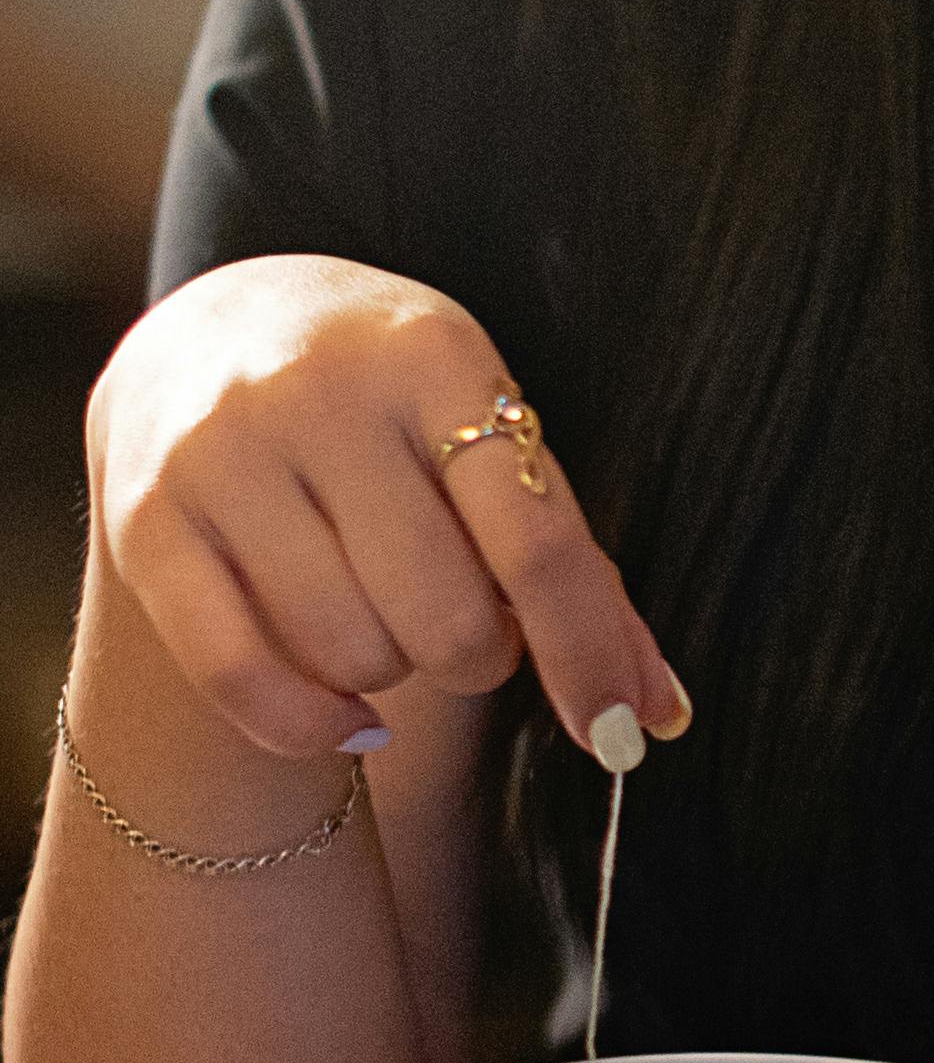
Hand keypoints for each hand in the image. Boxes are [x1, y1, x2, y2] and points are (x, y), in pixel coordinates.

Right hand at [88, 257, 682, 763]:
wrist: (214, 330)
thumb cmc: (393, 408)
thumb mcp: (488, 435)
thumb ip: (576, 568)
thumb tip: (658, 714)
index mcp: (434, 358)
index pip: (533, 540)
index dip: (585, 653)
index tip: (622, 733)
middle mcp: (318, 392)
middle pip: (445, 616)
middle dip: (479, 655)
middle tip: (466, 624)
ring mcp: (220, 452)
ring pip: (351, 653)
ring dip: (392, 673)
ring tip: (384, 614)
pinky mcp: (146, 518)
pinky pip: (241, 677)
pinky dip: (310, 724)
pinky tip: (345, 714)